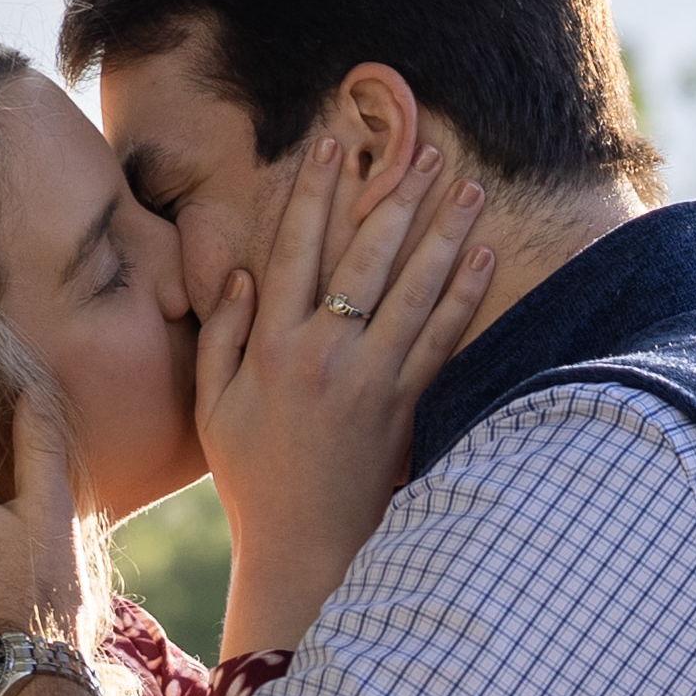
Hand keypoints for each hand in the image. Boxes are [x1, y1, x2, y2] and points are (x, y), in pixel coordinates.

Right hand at [197, 134, 493, 665]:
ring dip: (444, 233)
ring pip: (414, 291)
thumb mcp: (212, 408)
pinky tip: (482, 255)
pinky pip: (440, 340)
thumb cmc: (252, 479)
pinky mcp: (405, 406)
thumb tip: (242, 273)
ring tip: (468, 186)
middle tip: (423, 149)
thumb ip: (223, 335)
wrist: (304, 549)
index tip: (331, 145)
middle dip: (395, 197)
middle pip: (366, 258)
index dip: (314, 193)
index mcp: (272, 348)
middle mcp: (325, 356)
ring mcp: (371, 380)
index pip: (295, 250)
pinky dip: (464, 296)